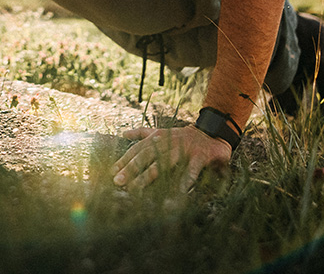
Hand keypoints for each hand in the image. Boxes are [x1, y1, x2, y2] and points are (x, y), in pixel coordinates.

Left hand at [111, 125, 231, 191]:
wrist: (211, 133)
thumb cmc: (182, 136)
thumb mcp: (161, 132)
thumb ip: (142, 133)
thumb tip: (123, 133)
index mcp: (158, 137)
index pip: (137, 149)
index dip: (125, 160)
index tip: (112, 172)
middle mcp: (168, 142)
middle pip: (145, 156)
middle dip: (131, 169)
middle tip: (118, 181)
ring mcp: (183, 149)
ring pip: (163, 163)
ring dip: (148, 176)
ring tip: (136, 187)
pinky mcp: (199, 156)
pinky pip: (191, 170)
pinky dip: (185, 180)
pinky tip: (178, 192)